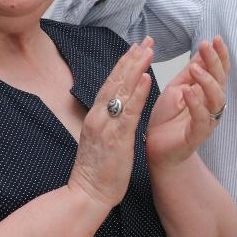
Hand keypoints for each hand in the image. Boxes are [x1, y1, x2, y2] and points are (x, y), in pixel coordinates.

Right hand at [69, 38, 155, 208]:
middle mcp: (99, 116)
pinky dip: (138, 94)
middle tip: (147, 40)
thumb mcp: (103, 141)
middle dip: (132, 58)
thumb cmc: (98, 172)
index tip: (136, 47)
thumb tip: (118, 110)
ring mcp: (106, 126)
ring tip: (148, 50)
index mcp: (97, 117)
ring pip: (122, 91)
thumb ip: (109, 123)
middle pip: (116, 81)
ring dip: (136, 68)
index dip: (124, 64)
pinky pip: (129, 112)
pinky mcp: (116, 139)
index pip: (112, 84)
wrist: (87, 195)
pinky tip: (147, 78)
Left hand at [146, 36, 229, 168]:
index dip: (220, 55)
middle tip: (205, 45)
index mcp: (208, 93)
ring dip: (207, 81)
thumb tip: (202, 50)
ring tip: (195, 68)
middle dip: (215, 61)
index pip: (220, 70)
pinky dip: (196, 104)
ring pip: (216, 99)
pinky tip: (188, 92)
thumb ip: (190, 72)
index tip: (215, 38)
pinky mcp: (198, 135)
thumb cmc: (167, 118)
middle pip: (221, 81)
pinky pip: (202, 118)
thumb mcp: (177, 87)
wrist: (156, 147)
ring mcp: (208, 120)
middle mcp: (212, 105)